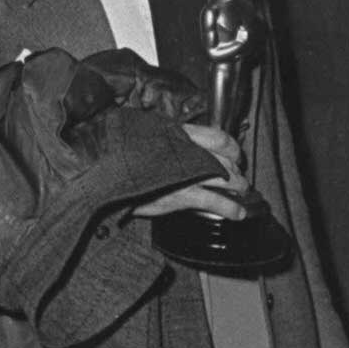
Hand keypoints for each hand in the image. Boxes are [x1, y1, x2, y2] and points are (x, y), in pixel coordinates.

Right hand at [134, 122, 248, 218]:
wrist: (107, 170)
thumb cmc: (125, 156)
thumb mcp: (149, 138)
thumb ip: (170, 141)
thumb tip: (187, 145)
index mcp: (179, 134)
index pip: (218, 137)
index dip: (232, 148)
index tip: (235, 155)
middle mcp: (187, 151)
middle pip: (225, 160)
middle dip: (236, 172)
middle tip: (238, 179)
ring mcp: (186, 173)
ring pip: (225, 179)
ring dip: (238, 188)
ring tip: (241, 194)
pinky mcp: (183, 195)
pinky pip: (215, 201)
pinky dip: (230, 208)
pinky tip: (237, 213)